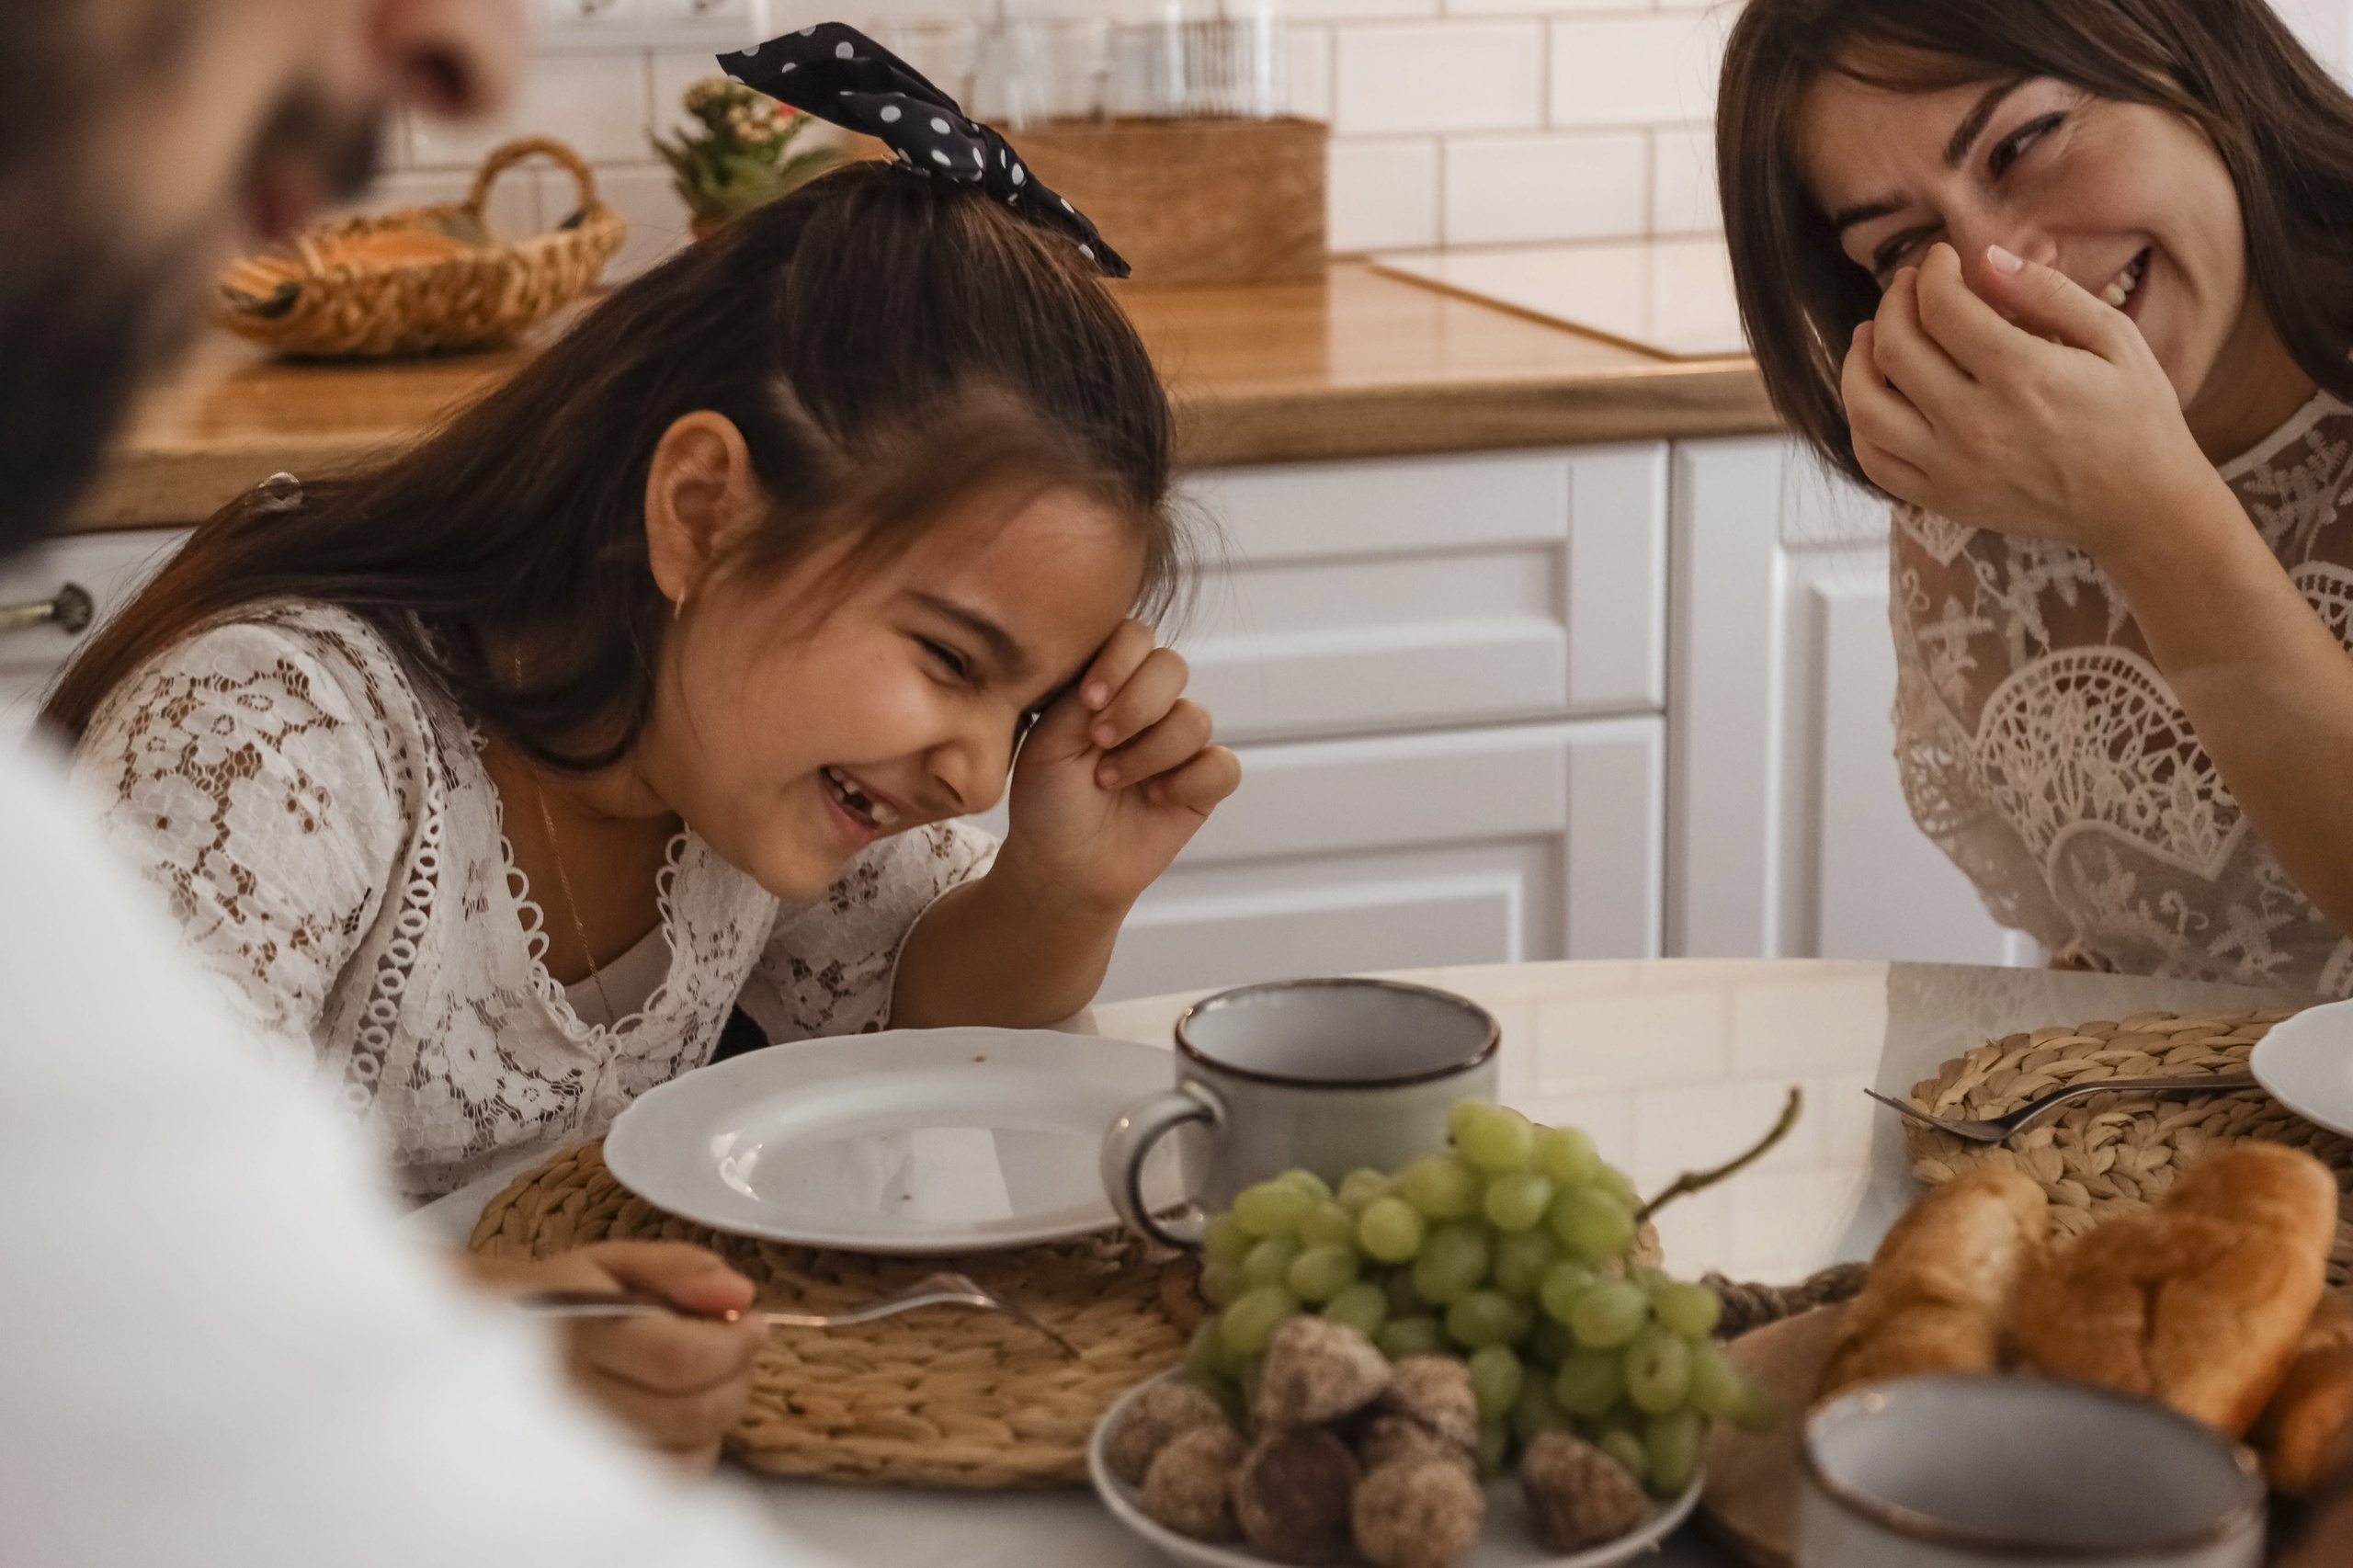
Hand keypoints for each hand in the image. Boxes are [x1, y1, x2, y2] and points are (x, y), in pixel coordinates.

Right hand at [460, 1241, 764, 1470]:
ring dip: (717, 1413)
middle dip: (734, 1377)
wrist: (492, 1342)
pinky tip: (681, 1415)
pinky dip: (694, 1449)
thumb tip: (738, 1293)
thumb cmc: (560, 1301)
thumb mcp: (615, 1261)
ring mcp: (579, 1446)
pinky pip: (669, 1479)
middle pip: (691, 1412)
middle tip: (735, 1348)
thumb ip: (681, 1268)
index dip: (732, 1343)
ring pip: (686, 1451)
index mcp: (578, 1333)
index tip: (751, 1324)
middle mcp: (573, 1396)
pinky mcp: (590, 1477)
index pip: (679, 1358)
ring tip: (707, 1379)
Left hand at [997, 619, 1240, 915]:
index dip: (1119, 661)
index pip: (1134, 637)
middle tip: (1100, 744)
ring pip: (1195, 718)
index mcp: (1109, 682)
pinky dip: (1189, 781)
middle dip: (1136, 706)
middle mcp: (1149, 704)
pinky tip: (1156, 798)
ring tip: (1112, 782)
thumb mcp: (1047, 740)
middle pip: (1172, 666)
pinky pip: (1223, 765)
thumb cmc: (1048, 800)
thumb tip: (1120, 673)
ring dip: (1150, 753)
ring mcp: (1179, 742)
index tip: (1089, 702)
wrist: (1063, 865)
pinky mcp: (1204, 783)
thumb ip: (1081, 695)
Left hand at [1841, 241, 2219, 563]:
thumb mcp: (2113, 337)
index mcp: (2023, 375)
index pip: (1942, 307)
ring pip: (1867, 406)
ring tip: (1871, 334)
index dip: (1932, 272)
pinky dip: (1862, 422)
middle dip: (1894, 303)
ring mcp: (1952, 467)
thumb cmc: (2135, 414)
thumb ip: (2047, 293)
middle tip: (1907, 286)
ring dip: (1858, 361)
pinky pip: (1874, 460)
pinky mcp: (1942, 499)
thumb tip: (1985, 258)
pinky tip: (1877, 393)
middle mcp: (1977, 423)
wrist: (2140, 505)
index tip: (1939, 259)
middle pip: (1896, 348)